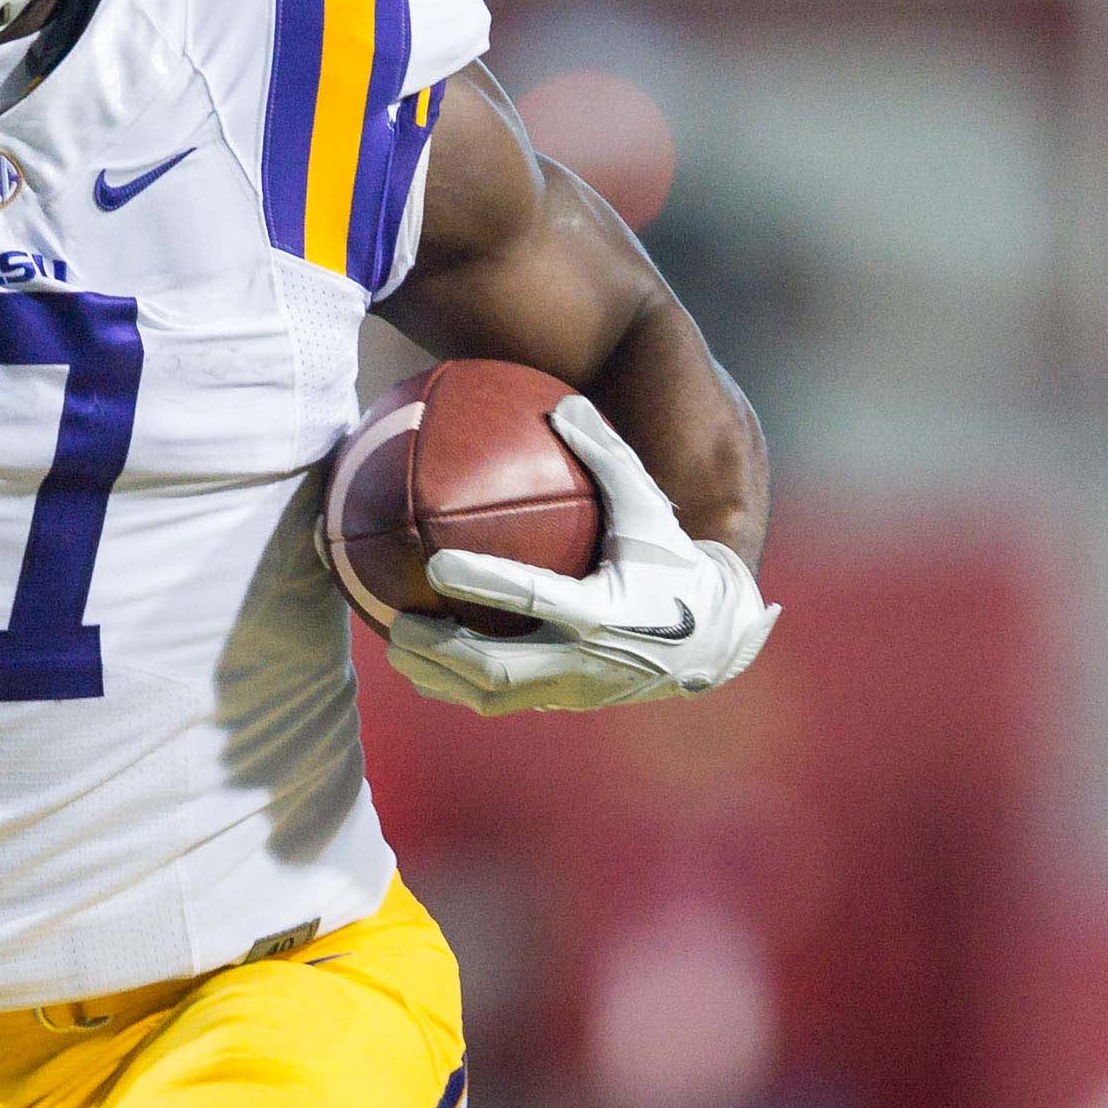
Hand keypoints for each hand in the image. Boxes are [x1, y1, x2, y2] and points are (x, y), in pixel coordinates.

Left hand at [382, 397, 778, 714]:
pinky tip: (424, 665)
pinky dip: (457, 687)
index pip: (535, 599)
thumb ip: (610, 458)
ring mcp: (572, 690)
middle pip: (497, 668)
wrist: (712, 641)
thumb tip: (565, 404)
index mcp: (604, 611)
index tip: (437, 563)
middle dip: (441, 650)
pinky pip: (501, 703)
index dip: (485, 584)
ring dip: (438, 676)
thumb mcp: (651, 510)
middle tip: (398, 623)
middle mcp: (583, 660)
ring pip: (491, 696)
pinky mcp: (564, 703)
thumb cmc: (674, 564)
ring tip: (395, 648)